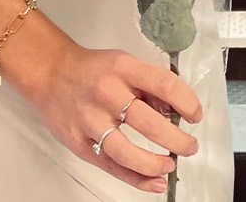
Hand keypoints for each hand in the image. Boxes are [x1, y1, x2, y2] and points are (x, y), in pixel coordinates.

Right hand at [18, 41, 202, 192]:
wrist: (50, 73)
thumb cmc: (91, 70)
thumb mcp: (125, 63)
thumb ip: (149, 85)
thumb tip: (175, 110)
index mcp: (123, 69)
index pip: (164, 85)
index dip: (187, 102)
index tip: (195, 115)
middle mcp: (107, 93)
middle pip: (149, 123)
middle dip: (177, 140)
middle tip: (190, 146)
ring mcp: (90, 120)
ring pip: (127, 152)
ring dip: (155, 164)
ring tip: (170, 164)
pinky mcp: (78, 143)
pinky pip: (110, 166)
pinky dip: (135, 179)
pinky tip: (153, 182)